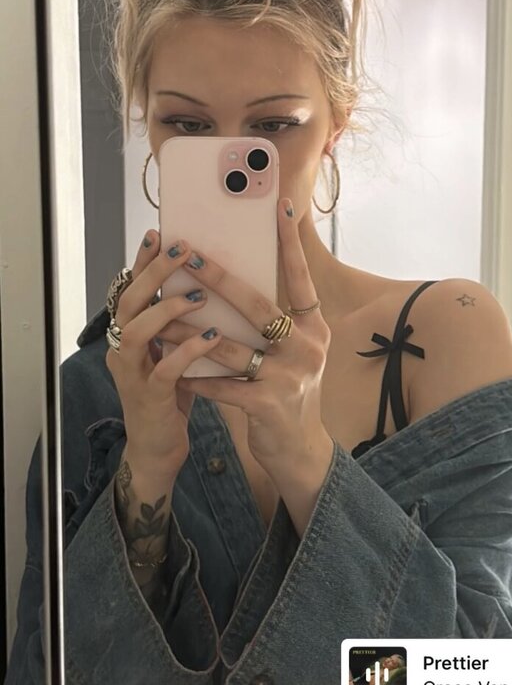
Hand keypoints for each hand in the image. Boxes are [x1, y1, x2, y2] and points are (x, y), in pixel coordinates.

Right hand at [105, 230, 216, 482]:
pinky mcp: (151, 399)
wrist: (157, 451)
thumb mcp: (171, 353)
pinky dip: (189, 350)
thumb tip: (208, 284)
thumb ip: (179, 324)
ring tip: (199, 294)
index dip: (143, 262)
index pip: (132, 289)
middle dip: (155, 273)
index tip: (159, 233)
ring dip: (168, 309)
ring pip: (137, 332)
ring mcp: (133, 375)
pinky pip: (165, 369)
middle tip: (181, 249)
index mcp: (129, 336)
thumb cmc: (170, 396)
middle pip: (129, 302)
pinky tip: (214, 336)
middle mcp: (124, 351)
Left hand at [176, 198, 332, 471]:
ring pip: (229, 345)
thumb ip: (276, 322)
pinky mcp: (268, 404)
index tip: (281, 208)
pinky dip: (196, 377)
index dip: (290, 244)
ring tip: (161, 318)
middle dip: (222, 279)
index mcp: (314, 329)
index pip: (301, 278)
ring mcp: (289, 376)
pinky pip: (221, 384)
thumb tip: (237, 280)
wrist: (299, 450)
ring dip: (190, 332)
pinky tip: (172, 370)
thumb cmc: (288, 392)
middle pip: (258, 306)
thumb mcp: (294, 354)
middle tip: (190, 257)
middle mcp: (307, 348)